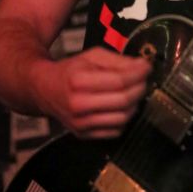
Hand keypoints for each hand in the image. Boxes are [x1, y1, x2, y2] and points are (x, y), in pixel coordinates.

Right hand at [32, 47, 151, 138]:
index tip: (147, 67)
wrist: (45, 90)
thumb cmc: (71, 70)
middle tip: (144, 80)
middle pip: (123, 100)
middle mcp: (78, 105)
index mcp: (78, 80)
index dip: (139, 74)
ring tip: (134, 92)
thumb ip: (118, 61)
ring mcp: (80, 123)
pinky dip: (124, 118)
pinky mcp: (83, 135)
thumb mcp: (92, 56)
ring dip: (135, 104)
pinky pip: (116, 130)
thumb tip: (143, 66)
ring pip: (122, 117)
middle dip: (140, 88)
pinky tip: (122, 107)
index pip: (119, 81)